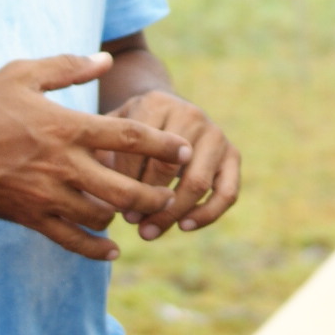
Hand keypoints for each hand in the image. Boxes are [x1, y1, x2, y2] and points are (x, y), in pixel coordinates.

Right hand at [0, 53, 191, 260]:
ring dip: (123, 217)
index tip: (184, 149)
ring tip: (138, 213)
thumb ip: (67, 66)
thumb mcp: (22, 74)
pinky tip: (111, 251)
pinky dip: (93, 249)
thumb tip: (105, 59)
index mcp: (65, 127)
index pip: (126, 137)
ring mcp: (44, 194)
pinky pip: (68, 240)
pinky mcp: (28, 217)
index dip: (160, 144)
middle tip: (171, 193)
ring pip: (99, 215)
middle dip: (154, 193)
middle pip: (123, 187)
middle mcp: (61, 164)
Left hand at [105, 90, 240, 239]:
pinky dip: (207, 214)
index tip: (113, 205)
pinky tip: (183, 227)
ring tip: (148, 231)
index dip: (125, 182)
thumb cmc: (131, 129)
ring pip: (197, 183)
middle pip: (168, 167)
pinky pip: (228, 192)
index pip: (139, 151)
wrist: (165, 110)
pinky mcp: (233, 153)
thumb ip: (102, 153)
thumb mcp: (113, 128)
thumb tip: (101, 198)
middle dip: (147, 200)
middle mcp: (191, 114)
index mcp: (157, 103)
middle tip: (130, 221)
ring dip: (172, 213)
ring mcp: (216, 133)